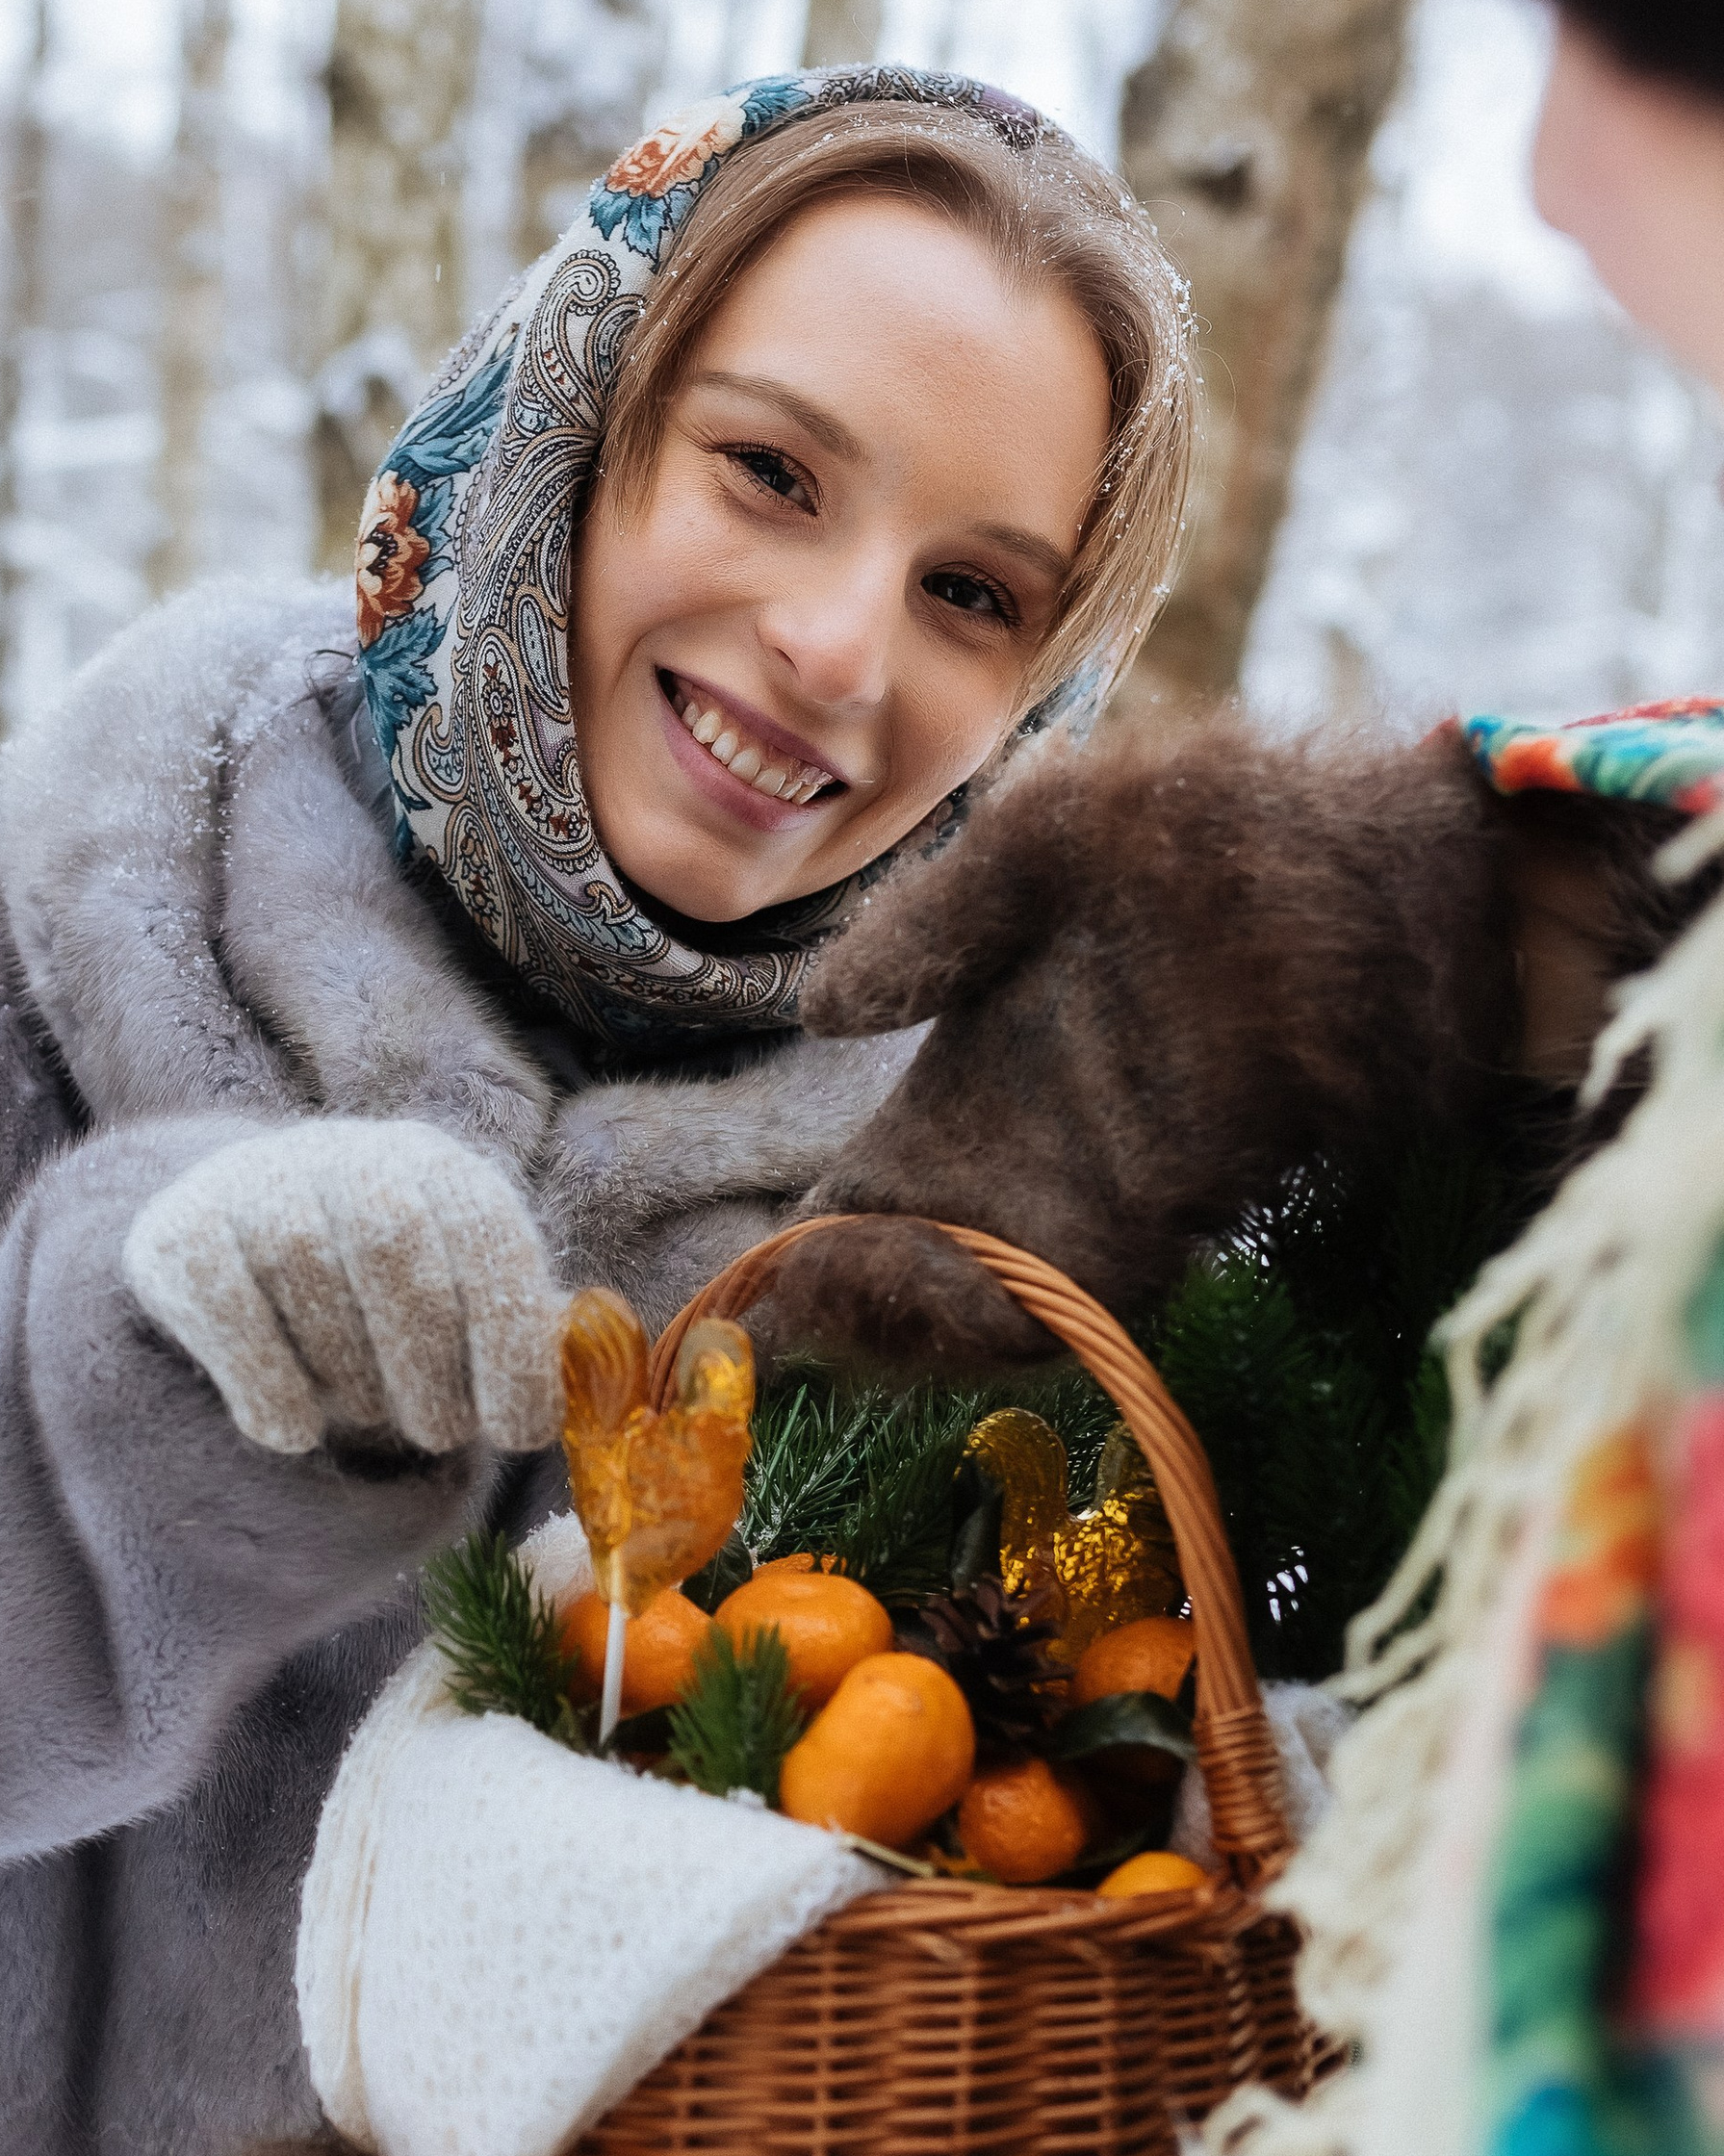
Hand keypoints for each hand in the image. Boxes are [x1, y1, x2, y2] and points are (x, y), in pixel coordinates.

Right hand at [122, 1119, 561, 1457]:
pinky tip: (292, 1432)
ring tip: (366, 1417)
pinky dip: (265, 1383)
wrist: (249, 1248)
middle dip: (425, 1365)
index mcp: (443, 1169)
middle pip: (393, 1247)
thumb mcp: (466, 1303)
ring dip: (348, 1377)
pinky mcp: (182, 1229)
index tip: (513, 1431)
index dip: (508, 1343)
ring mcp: (258, 1182)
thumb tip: (587, 1382)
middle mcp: (352, 1154)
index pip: (488, 1237)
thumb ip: (525, 1334)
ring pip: (305, 1271)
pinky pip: (224, 1305)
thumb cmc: (388, 1303)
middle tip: (436, 1432)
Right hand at [779, 724, 1510, 1347]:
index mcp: (981, 1078)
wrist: (1383, 871)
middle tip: (796, 1309)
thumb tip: (823, 1013)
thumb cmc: (1221, 831)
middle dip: (853, 1312)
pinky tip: (958, 1295)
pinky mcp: (1181, 1218)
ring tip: (855, 1301)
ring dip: (914, 1324)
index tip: (772, 1270)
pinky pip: (1077, 1299)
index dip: (819, 1245)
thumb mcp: (1046, 840)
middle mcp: (1035, 1160)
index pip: (875, 1195)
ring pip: (985, 1306)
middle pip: (916, 1278)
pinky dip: (1009, 1316)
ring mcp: (1106, 1197)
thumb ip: (934, 921)